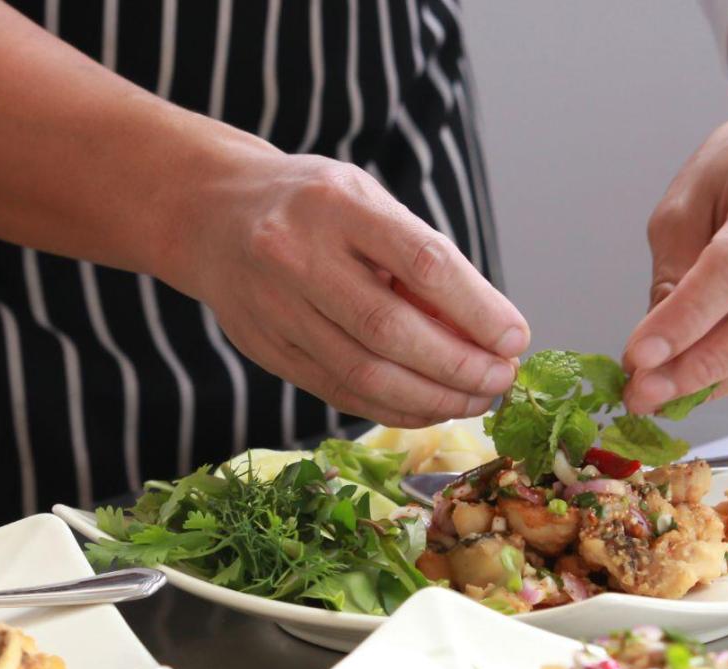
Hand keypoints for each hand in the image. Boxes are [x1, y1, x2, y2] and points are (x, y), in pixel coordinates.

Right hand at [166, 151, 528, 427]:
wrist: (213, 216)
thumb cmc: (312, 206)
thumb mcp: (365, 200)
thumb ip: (417, 256)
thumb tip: (488, 329)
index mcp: (337, 204)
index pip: (420, 261)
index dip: (475, 308)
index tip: (514, 339)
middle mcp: (298, 254)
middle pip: (390, 328)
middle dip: (458, 366)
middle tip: (501, 381)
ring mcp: (275, 307)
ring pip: (363, 372)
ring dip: (431, 398)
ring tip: (475, 400)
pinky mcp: (266, 349)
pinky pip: (339, 392)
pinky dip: (393, 408)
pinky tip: (429, 408)